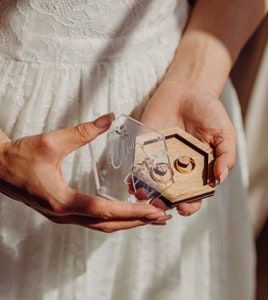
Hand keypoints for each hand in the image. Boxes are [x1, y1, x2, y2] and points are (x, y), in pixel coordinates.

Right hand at [0, 113, 170, 231]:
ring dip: (127, 223)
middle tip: (161, 218)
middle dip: (136, 223)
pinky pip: (94, 221)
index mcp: (62, 200)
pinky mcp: (64, 212)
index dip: (131, 211)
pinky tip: (126, 213)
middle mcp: (64, 214)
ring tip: (150, 218)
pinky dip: (114, 219)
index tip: (153, 210)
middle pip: (108, 224)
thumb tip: (109, 117)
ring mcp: (63, 216)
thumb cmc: (19, 157)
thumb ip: (82, 131)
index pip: (105, 210)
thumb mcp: (51, 141)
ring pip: (102, 226)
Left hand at [141, 79, 235, 215]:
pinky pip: (139, 163)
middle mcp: (178, 169)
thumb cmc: (209, 112)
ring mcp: (161, 159)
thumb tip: (220, 178)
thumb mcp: (224, 133)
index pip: (193, 195)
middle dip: (163, 202)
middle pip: (170, 193)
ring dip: (145, 192)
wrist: (188, 90)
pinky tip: (132, 180)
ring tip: (142, 195)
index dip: (189, 205)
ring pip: (151, 183)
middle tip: (158, 205)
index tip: (183, 208)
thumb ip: (225, 155)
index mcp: (198, 171)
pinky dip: (134, 173)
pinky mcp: (146, 147)